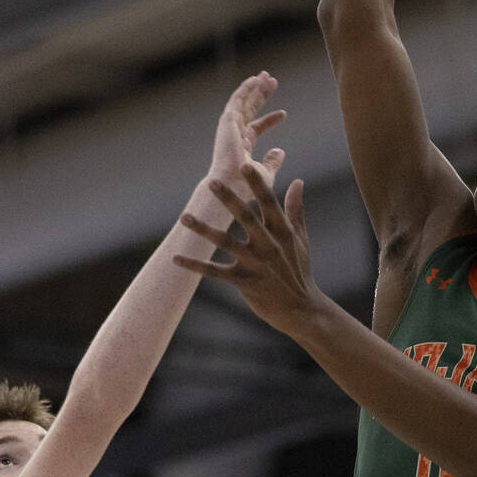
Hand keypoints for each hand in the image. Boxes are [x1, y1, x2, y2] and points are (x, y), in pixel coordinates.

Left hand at [174, 164, 324, 336]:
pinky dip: (194, 265)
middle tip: (211, 182)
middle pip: (246, 218)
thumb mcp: (300, 239)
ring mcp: (256, 264)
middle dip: (229, 200)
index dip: (257, 184)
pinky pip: (214, 272)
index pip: (269, 202)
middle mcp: (269, 245)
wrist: (301, 309)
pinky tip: (176, 258)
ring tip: (184, 216)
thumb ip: (296, 209)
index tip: (244, 166)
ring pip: (225, 243)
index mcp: (282, 231)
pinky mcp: (244, 282)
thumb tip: (298, 181)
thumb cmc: (299, 270)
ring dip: (203, 229)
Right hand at [209, 72, 285, 200]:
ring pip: (243, 101)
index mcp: (241, 146)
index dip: (270, 120)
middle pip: (249, 110)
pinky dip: (245, 89)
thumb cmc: (247, 185)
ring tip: (266, 75)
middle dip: (260, 96)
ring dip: (254, 88)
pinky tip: (255, 79)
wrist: (233, 184)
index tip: (284, 113)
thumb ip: (272, 161)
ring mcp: (230, 127)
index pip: (256, 128)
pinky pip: (237, 100)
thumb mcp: (265, 172)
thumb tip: (280, 151)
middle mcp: (234, 134)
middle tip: (271, 82)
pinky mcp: (228, 120)